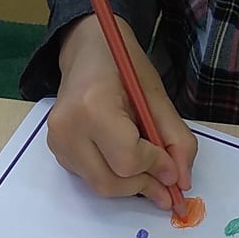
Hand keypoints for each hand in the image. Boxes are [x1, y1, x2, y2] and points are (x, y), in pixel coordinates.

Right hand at [47, 14, 196, 209]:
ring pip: (101, 186)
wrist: (86, 51)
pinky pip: (91, 179)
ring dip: (130, 184)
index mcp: (93, 107)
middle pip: (112, 182)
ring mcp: (58, 142)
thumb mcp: (157, 96)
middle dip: (144, 185)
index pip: (128, 160)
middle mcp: (68, 128)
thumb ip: (176, 139)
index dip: (156, 168)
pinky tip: (124, 158)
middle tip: (166, 182)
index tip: (173, 168)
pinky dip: (115, 177)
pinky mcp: (57, 152)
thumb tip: (181, 181)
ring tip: (147, 168)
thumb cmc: (122, 66)